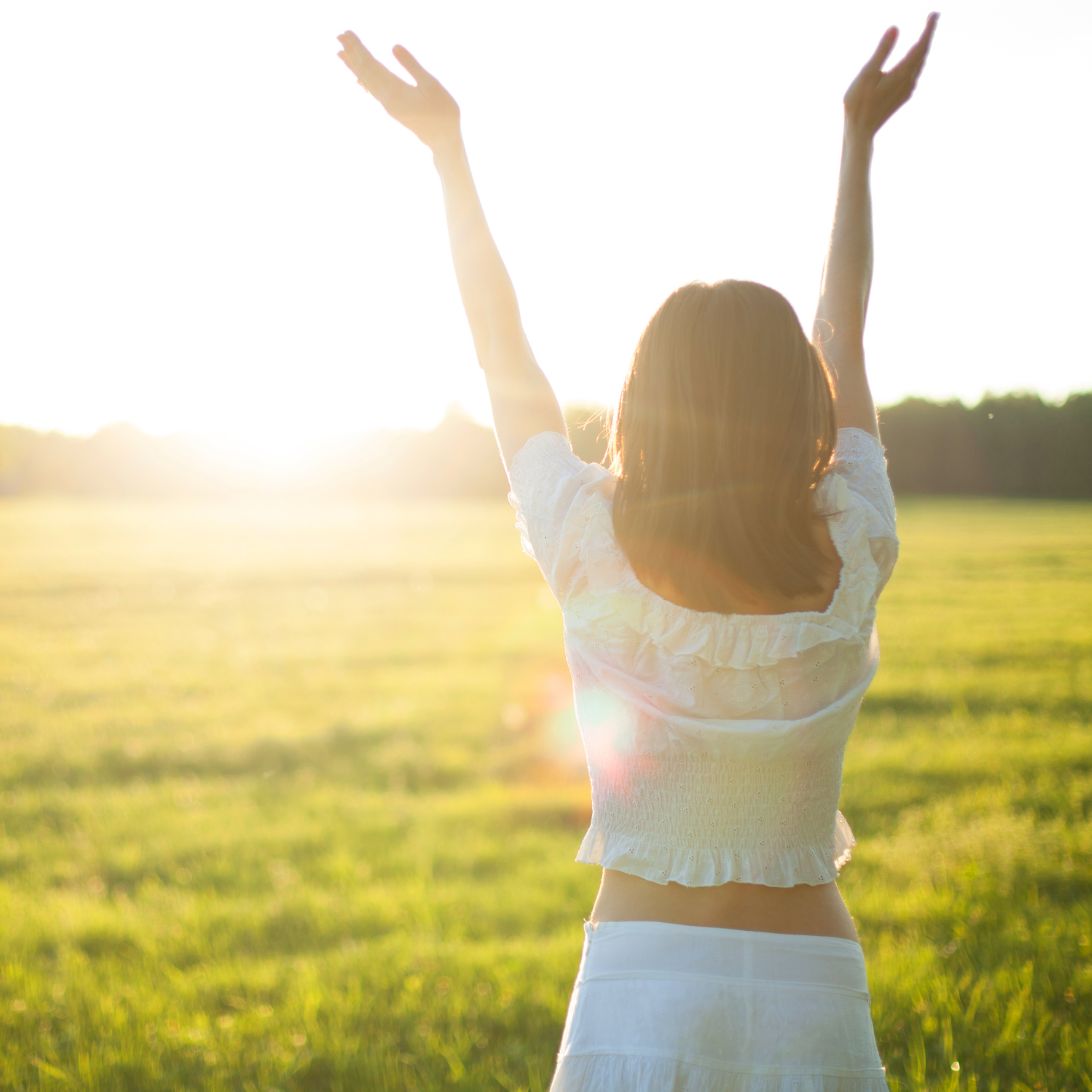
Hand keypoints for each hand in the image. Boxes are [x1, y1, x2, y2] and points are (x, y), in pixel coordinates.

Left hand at [337, 32, 460, 154]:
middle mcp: (386, 98)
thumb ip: (411, 66)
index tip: (346, 34)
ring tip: (341, 53)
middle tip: (339, 36)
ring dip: (355, 66)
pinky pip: (374, 91)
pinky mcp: (392, 108)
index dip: (358, 49)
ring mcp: (388, 104)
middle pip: (365, 72)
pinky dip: (365, 80)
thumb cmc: (443, 112)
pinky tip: (358, 78)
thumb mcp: (431, 84)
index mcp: (395, 91)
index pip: (371, 65)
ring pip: (367, 81)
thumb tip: (393, 46)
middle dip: (353, 54)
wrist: (443, 140)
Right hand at [843, 13, 938, 139]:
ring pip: (920, 64)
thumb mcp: (867, 74)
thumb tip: (896, 28)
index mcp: (902, 73)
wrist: (860, 131)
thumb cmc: (859, 103)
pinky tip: (915, 59)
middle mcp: (909, 81)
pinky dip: (917, 61)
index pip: (921, 45)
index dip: (929, 29)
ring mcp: (907, 90)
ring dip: (924, 48)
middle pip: (923, 53)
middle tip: (933, 17)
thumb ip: (882, 51)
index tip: (935, 14)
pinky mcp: (902, 96)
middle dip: (928, 35)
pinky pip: (915, 73)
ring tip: (926, 34)